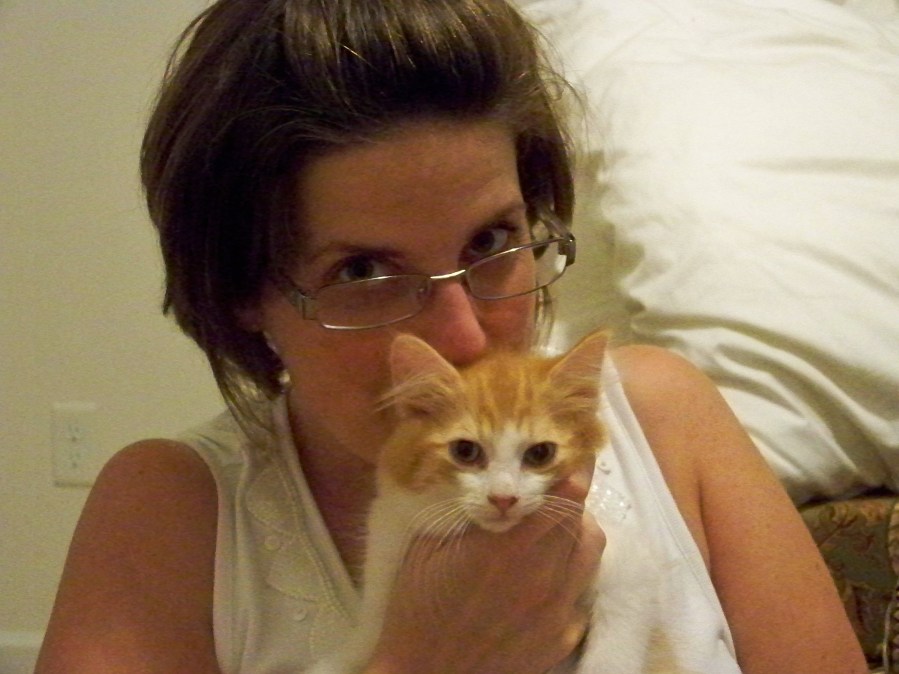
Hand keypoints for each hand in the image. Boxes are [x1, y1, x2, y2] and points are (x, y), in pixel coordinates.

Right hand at [367, 468, 604, 673]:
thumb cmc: (418, 605)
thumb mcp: (429, 546)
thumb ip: (469, 513)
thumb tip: (496, 484)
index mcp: (507, 547)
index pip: (563, 497)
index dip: (575, 471)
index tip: (576, 455)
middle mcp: (542, 575)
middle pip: (581, 521)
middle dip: (572, 499)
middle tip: (555, 491)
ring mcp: (558, 610)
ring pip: (589, 553)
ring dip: (577, 532)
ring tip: (554, 531)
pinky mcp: (563, 638)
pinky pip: (580, 593)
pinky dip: (569, 574)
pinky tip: (543, 578)